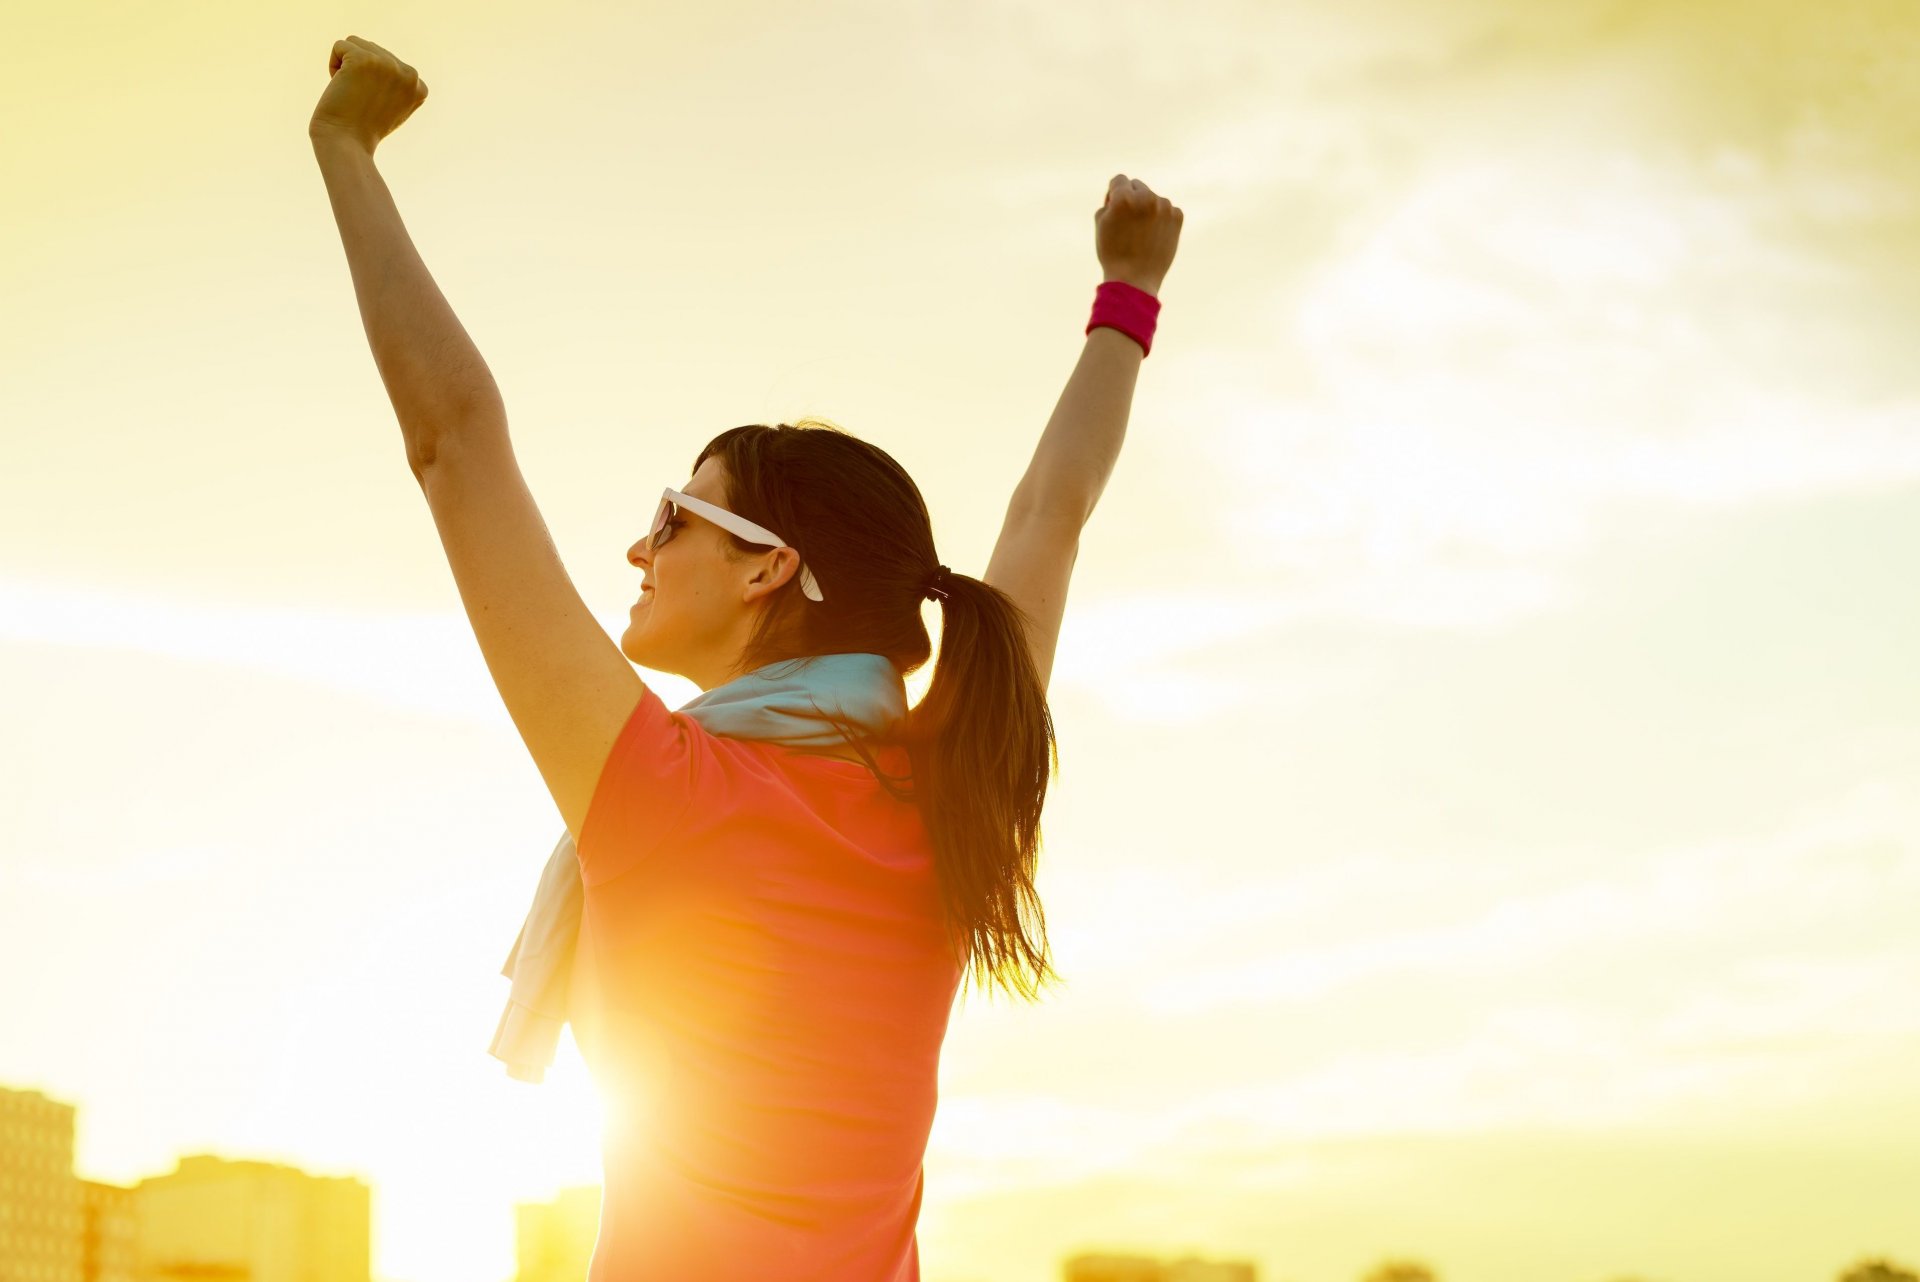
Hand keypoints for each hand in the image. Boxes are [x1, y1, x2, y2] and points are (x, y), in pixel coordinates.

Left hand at [308, 35, 428, 153]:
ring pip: (356, 44)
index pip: (388, 62)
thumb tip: (389, 63)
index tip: (374, 106)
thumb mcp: (392, 107)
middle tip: (360, 101)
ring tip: (351, 93)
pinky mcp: (363, 59)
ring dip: (346, 67)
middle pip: (372, 49)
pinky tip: (340, 87)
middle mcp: (409, 73)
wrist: (347, 145)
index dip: (373, 82)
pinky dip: (333, 66)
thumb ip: (396, 85)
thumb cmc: (363, 131)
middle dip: (358, 72)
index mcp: (420, 87)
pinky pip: (339, 46)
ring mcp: (388, 65)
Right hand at [1095, 174, 1182, 293]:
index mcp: (1123, 198)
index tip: (1114, 211)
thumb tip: (1122, 191)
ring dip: (1147, 209)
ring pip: (1153, 198)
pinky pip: (1167, 210)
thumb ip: (1110, 201)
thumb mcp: (1102, 224)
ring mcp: (1164, 206)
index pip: (1119, 180)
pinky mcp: (1177, 217)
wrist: (1135, 280)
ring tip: (1141, 234)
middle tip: (1128, 224)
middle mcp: (1146, 197)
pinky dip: (1161, 219)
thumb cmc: (1113, 254)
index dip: (1114, 195)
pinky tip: (1154, 236)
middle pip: (1137, 185)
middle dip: (1131, 199)